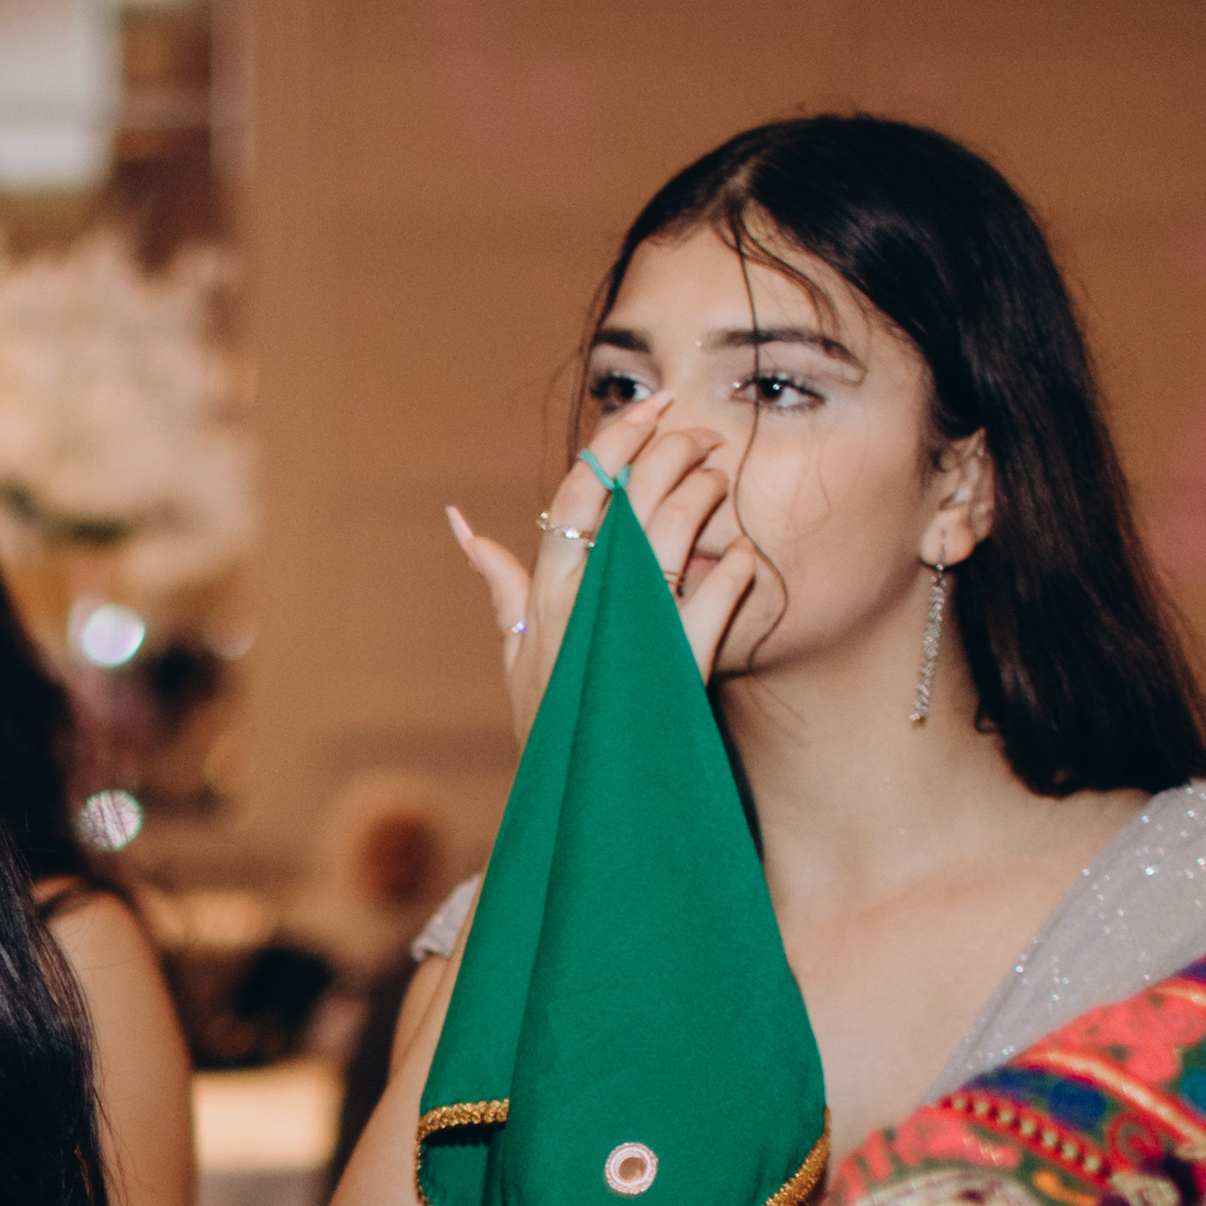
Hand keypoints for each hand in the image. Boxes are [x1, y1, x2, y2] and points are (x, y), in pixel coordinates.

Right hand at [446, 402, 750, 741]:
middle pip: (629, 500)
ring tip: (722, 477)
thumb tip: (463, 527)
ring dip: (703, 497)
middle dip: (670, 452)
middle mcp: (585, 604)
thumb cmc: (548, 723)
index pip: (579, 494)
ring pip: (671, 536)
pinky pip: (713, 598)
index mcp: (547, 593)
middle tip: (700, 434)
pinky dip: (732, 570)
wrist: (579, 798)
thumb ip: (499, 586)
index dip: (615, 443)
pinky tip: (743, 555)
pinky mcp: (675, 663)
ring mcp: (629, 631)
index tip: (650, 408)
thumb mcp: (514, 652)